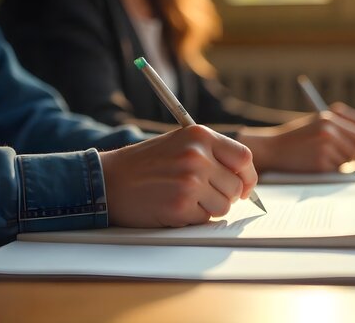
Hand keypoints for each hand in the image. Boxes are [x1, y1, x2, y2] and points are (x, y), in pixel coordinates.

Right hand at [99, 125, 256, 227]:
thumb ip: (212, 154)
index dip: (247, 176)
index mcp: (200, 136)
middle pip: (236, 186)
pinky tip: (172, 206)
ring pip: (223, 206)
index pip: (244, 158)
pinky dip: (192, 218)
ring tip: (184, 198)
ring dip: (208, 208)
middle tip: (201, 194)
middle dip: (225, 195)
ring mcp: (189, 181)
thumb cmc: (145, 164)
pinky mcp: (180, 205)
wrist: (107, 180)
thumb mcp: (180, 144)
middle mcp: (197, 156)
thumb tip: (245, 179)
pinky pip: (204, 219)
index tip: (242, 187)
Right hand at [239, 102, 354, 171]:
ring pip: (347, 158)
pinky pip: (335, 169)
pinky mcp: (321, 163)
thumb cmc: (294, 138)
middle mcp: (329, 129)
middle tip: (351, 158)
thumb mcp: (315, 125)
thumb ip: (336, 129)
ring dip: (339, 162)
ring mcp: (325, 146)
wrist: (271, 148)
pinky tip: (313, 164)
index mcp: (328, 117)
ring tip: (320, 158)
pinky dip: (328, 170)